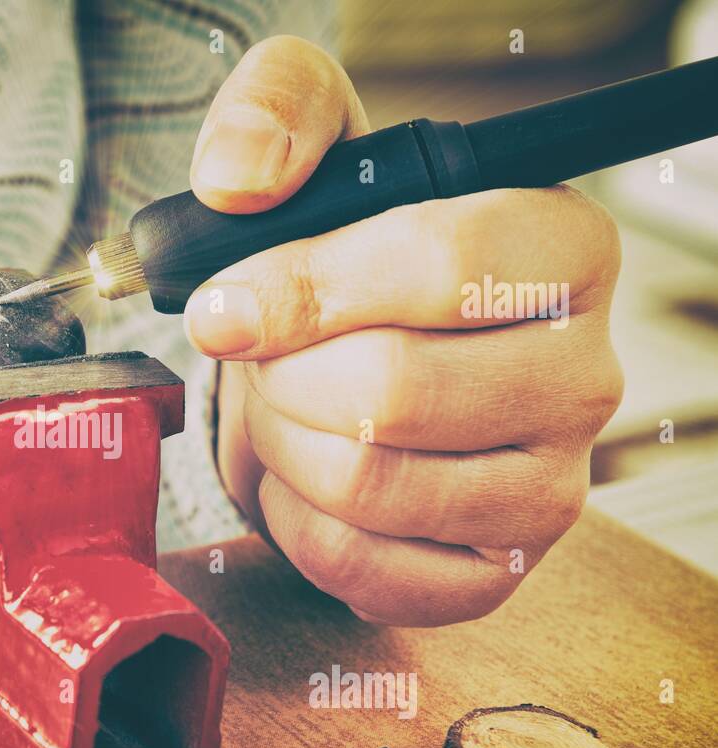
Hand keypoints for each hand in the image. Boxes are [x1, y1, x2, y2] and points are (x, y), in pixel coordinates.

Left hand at [187, 37, 623, 625]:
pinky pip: (357, 567)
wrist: (357, 358)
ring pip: (369, 485)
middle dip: (279, 376)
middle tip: (257, 360)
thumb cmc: (347, 254)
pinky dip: (292, 521)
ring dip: (280, 443)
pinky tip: (301, 474)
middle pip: (395, 391)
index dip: (304, 290)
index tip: (222, 307)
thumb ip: (275, 117)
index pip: (442, 265)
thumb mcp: (317, 145)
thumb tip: (234, 181)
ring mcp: (548, 489)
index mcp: (562, 249)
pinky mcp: (492, 575)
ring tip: (280, 408)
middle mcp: (581, 374)